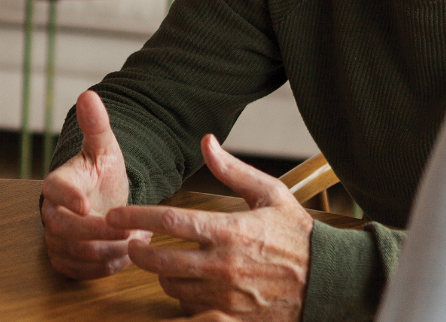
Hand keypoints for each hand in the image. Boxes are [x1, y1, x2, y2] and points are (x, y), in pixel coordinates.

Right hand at [41, 90, 145, 278]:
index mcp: (57, 182)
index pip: (53, 190)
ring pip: (73, 253)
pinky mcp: (63, 259)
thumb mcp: (105, 147)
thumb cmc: (102, 172)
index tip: (88, 205)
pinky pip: (78, 271)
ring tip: (136, 241)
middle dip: (99, 233)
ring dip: (108, 251)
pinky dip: (103, 268)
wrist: (104, 199)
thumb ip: (96, 125)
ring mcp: (54, 238)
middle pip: (63, 229)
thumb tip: (88, 95)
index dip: (67, 199)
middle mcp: (50, 212)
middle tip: (131, 231)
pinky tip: (125, 257)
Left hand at [105, 134, 312, 321]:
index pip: (169, 222)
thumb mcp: (270, 194)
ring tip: (167, 264)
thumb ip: (233, 170)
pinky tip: (188, 288)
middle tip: (131, 244)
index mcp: (229, 231)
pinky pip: (192, 313)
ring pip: (173, 288)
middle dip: (138, 253)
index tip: (113, 215)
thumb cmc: (299, 234)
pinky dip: (184, 301)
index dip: (135, 217)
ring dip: (162, 276)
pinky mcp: (233, 319)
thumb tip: (206, 141)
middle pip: (160, 261)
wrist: (332, 281)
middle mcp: (223, 266)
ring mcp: (227, 297)